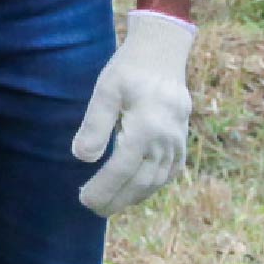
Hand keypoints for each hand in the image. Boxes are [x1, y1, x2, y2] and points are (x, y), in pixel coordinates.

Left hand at [72, 11, 195, 216]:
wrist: (163, 53)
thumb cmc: (129, 69)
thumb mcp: (106, 90)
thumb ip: (94, 124)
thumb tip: (81, 157)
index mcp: (147, 128)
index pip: (121, 169)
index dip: (103, 188)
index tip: (84, 200)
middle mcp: (166, 140)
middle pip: (140, 181)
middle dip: (116, 199)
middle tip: (93, 210)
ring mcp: (178, 141)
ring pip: (156, 179)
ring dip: (133, 196)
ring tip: (110, 206)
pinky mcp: (182, 140)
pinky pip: (170, 171)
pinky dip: (153, 185)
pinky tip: (137, 192)